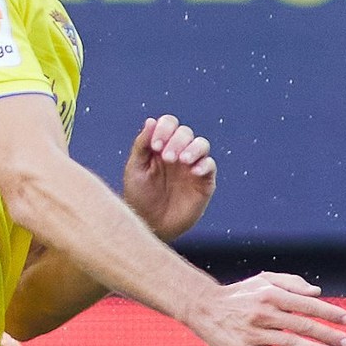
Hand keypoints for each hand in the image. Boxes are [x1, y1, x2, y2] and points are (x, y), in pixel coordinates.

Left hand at [118, 114, 214, 240]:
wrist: (150, 225)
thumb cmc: (139, 197)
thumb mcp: (135, 169)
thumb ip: (142, 145)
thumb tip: (151, 120)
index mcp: (161, 145)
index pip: (169, 124)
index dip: (164, 129)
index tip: (155, 146)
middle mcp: (178, 153)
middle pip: (185, 132)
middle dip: (176, 141)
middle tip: (166, 158)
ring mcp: (192, 166)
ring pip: (201, 144)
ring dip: (193, 148)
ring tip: (182, 160)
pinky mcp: (204, 182)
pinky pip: (210, 166)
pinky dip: (204, 164)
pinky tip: (193, 171)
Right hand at [184, 271, 345, 345]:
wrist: (204, 309)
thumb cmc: (241, 295)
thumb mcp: (263, 281)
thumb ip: (291, 283)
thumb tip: (318, 293)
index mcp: (271, 295)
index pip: (307, 305)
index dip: (329, 313)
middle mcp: (264, 313)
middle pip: (303, 325)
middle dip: (328, 335)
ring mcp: (254, 333)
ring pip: (290, 343)